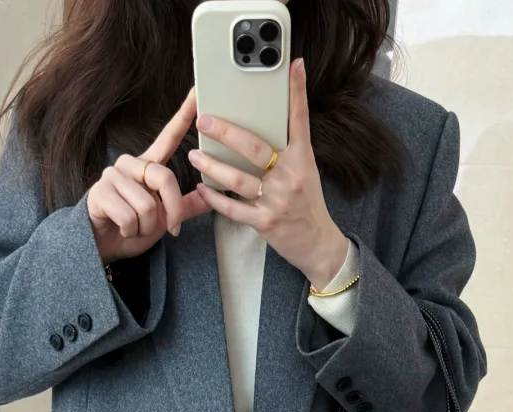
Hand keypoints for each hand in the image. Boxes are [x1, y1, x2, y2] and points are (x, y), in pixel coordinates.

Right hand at [87, 90, 210, 262]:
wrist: (102, 245)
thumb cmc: (132, 228)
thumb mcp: (163, 218)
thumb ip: (184, 207)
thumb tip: (211, 199)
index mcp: (147, 166)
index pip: (167, 138)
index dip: (182, 116)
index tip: (197, 93)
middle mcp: (129, 164)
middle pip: (164, 178)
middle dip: (172, 211)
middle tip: (171, 229)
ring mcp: (112, 176)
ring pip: (146, 205)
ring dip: (145, 227)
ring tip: (135, 228)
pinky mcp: (100, 192)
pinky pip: (129, 217)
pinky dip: (130, 232)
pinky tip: (121, 230)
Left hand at [188, 59, 347, 290]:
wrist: (318, 243)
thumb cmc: (307, 204)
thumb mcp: (306, 171)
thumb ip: (290, 148)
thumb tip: (275, 122)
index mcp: (302, 159)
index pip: (299, 120)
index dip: (297, 93)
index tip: (293, 67)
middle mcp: (290, 177)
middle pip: (255, 148)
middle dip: (226, 133)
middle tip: (204, 121)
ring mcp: (276, 200)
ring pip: (238, 179)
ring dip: (212, 166)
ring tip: (195, 156)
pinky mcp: (265, 222)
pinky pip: (233, 208)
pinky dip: (215, 198)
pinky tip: (203, 188)